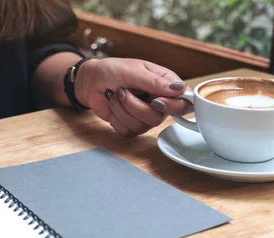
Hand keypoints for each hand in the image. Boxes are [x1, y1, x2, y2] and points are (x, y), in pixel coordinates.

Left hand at [74, 58, 193, 135]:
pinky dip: (116, 118)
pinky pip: (128, 131)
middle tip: (122, 91)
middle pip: (158, 118)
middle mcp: (159, 102)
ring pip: (142, 126)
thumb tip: (180, 89)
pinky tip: (113, 105)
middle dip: (135, 106)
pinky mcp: (131, 126)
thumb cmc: (112, 70)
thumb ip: (154, 82)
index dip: (172, 106)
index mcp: (165, 85)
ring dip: (122, 110)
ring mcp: (145, 116)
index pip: (183, 102)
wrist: (90, 81)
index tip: (155, 101)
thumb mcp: (133, 71)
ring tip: (116, 94)